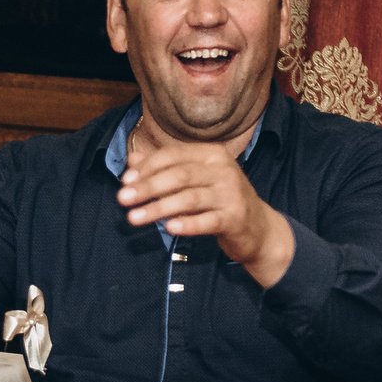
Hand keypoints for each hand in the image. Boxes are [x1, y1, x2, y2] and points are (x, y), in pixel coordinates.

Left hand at [117, 137, 296, 284]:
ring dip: (158, 208)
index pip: (173, 154)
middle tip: (122, 199)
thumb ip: (165, 168)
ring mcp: (231, 193)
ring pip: (189, 198)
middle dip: (147, 187)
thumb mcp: (195, 179)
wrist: (258, 228)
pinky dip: (187, 224)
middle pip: (179, 175)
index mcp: (212, 154)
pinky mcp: (236, 218)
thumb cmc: (220, 200)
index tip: (125, 181)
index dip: (147, 167)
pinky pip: (207, 221)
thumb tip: (132, 160)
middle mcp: (223, 169)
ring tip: (133, 218)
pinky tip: (168, 228)